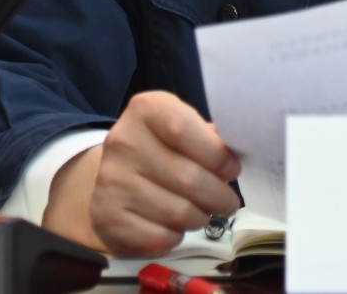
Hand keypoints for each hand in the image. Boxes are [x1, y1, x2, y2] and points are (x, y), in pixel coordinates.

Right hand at [43, 90, 241, 256]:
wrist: (114, 176)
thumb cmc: (163, 149)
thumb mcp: (184, 128)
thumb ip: (210, 138)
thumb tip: (239, 155)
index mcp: (146, 110)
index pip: (183, 129)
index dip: (216, 154)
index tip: (232, 169)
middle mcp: (123, 141)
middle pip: (187, 178)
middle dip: (218, 196)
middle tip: (227, 201)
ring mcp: (111, 180)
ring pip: (179, 213)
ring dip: (201, 217)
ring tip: (202, 211)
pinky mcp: (107, 217)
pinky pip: (161, 237)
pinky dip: (177, 236)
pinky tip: (174, 224)